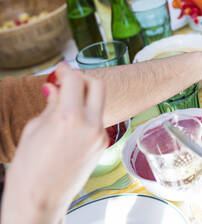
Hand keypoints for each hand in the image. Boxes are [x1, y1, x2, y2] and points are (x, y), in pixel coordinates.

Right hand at [1, 64, 106, 223]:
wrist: (39, 201)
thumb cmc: (29, 169)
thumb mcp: (34, 130)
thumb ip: (51, 105)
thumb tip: (56, 88)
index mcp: (69, 118)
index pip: (75, 80)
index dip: (66, 71)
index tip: (59, 70)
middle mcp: (90, 125)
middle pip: (98, 86)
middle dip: (83, 79)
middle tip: (67, 81)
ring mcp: (100, 136)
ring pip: (99, 103)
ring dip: (85, 96)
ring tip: (65, 102)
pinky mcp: (102, 145)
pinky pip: (98, 120)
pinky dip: (87, 113)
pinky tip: (70, 121)